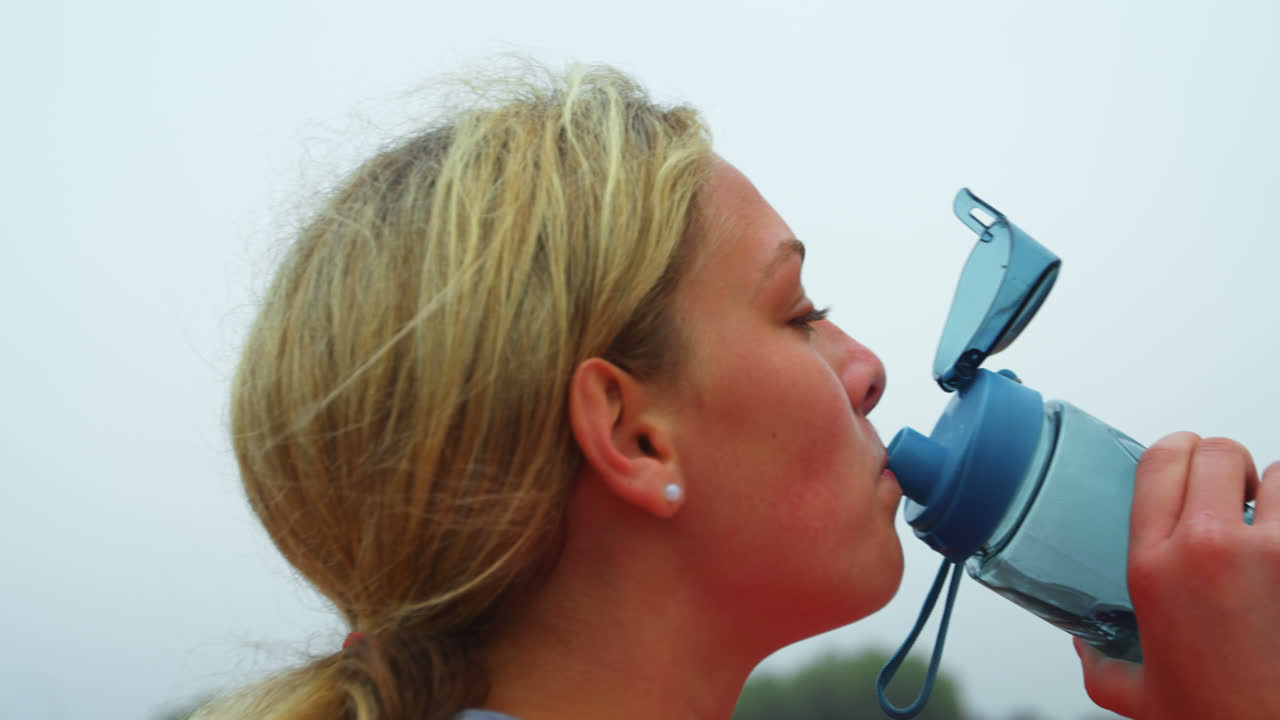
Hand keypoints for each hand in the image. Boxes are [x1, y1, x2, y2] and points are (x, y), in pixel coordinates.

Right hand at [1075, 432, 1279, 718]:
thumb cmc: (1214, 717)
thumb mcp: (1133, 691)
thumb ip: (1100, 661)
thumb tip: (1087, 645)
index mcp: (1153, 565)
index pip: (1160, 460)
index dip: (1176, 447)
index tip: (1182, 458)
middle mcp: (1207, 547)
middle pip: (1217, 451)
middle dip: (1223, 463)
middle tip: (1228, 490)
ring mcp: (1270, 552)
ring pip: (1276, 472)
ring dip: (1271, 490)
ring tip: (1266, 519)